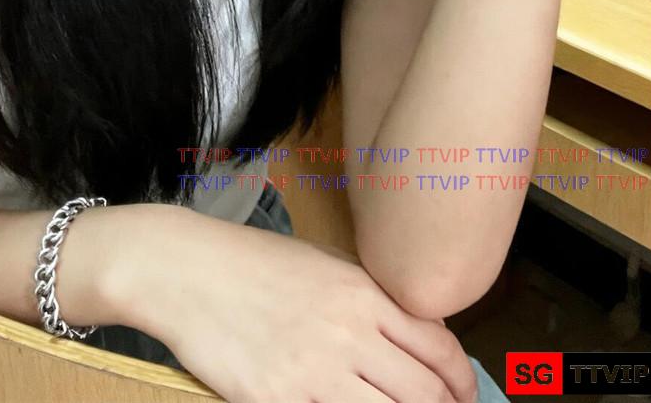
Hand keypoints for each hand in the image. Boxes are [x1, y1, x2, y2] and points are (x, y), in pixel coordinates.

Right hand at [151, 216, 478, 402]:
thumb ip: (370, 298)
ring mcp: (313, 371)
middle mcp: (348, 331)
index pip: (439, 347)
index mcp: (362, 293)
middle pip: (424, 393)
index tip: (465, 396)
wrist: (186, 269)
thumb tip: (416, 333)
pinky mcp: (277, 401)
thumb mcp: (322, 262)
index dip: (461, 381)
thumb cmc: (251, 262)